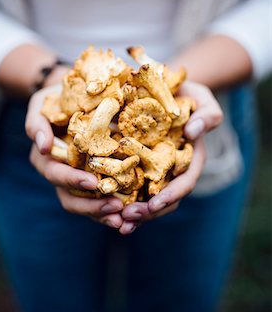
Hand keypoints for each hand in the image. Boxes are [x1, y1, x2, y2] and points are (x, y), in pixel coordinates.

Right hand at [25, 85, 123, 228]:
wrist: (74, 98)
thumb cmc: (55, 99)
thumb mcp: (40, 105)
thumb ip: (37, 124)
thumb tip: (43, 146)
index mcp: (46, 160)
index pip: (57, 175)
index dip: (73, 180)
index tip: (92, 182)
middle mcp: (61, 174)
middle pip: (71, 199)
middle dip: (92, 206)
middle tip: (116, 208)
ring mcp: (77, 180)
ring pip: (87, 206)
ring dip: (105, 214)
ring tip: (125, 219)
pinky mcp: (95, 180)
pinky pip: (102, 200)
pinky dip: (114, 210)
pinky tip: (130, 215)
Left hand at [120, 80, 222, 234]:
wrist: (166, 90)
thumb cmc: (188, 95)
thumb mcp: (203, 100)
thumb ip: (207, 115)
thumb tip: (193, 132)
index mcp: (190, 159)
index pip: (185, 181)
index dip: (171, 194)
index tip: (154, 203)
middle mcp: (173, 169)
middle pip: (165, 198)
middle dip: (148, 211)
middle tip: (127, 218)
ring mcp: (155, 170)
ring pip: (147, 199)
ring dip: (133, 213)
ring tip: (116, 222)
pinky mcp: (137, 166)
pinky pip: (130, 186)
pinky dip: (120, 198)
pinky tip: (105, 208)